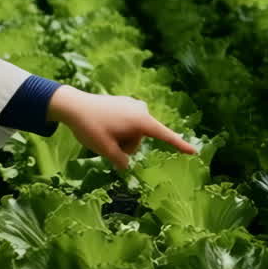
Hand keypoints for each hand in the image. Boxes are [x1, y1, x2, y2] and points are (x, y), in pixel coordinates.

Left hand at [47, 86, 195, 170]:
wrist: (73, 105)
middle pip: (140, 139)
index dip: (180, 145)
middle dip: (125, 145)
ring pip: (133, 133)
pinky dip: (118, 130)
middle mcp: (141, 110)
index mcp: (140, 121)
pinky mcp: (125, 104)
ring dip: (120, 138)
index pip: (165, 136)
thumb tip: (127, 164)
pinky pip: (127, 124)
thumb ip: (121, 161)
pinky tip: (103, 124)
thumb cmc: (90, 127)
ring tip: (102, 131)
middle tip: (105, 139)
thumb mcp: (106, 150)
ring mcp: (133, 106)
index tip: (194, 152)